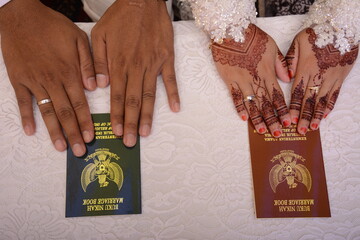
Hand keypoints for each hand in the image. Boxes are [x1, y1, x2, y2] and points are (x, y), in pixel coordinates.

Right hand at [0, 0, 95, 155]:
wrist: (21, 16)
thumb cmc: (52, 26)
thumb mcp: (78, 38)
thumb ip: (88, 63)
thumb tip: (95, 87)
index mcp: (69, 72)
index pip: (80, 104)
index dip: (86, 122)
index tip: (91, 137)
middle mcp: (52, 81)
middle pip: (65, 113)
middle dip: (73, 133)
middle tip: (80, 151)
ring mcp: (34, 82)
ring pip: (47, 111)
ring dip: (54, 131)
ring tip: (61, 147)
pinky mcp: (19, 79)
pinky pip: (23, 102)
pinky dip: (27, 117)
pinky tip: (30, 131)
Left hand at [91, 0, 179, 146]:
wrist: (143, 1)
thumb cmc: (120, 18)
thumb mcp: (100, 34)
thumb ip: (98, 61)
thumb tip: (98, 86)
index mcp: (119, 63)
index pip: (116, 95)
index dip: (116, 115)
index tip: (115, 132)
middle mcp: (136, 67)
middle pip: (132, 100)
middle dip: (130, 123)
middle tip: (129, 141)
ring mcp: (153, 64)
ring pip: (149, 95)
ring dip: (147, 115)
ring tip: (145, 132)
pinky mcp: (166, 58)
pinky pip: (170, 79)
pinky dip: (173, 94)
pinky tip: (175, 108)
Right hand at [210, 24, 290, 136]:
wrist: (231, 31)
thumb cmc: (252, 37)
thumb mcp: (271, 46)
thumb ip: (280, 64)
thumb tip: (287, 79)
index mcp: (267, 72)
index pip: (277, 96)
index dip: (282, 110)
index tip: (287, 122)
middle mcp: (255, 79)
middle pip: (265, 103)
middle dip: (272, 119)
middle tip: (276, 133)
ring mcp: (241, 81)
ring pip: (251, 103)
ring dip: (256, 118)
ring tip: (261, 130)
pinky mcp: (229, 79)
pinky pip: (234, 96)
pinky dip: (238, 107)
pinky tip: (243, 118)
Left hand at [285, 28, 358, 133]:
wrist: (342, 28)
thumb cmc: (317, 34)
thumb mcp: (298, 42)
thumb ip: (290, 60)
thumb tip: (286, 76)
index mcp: (305, 69)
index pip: (298, 93)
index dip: (294, 108)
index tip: (290, 120)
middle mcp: (318, 76)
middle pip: (310, 101)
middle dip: (304, 117)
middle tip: (300, 131)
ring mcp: (331, 78)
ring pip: (322, 101)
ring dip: (317, 115)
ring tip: (313, 128)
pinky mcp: (340, 77)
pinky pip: (335, 94)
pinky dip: (329, 106)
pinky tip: (325, 115)